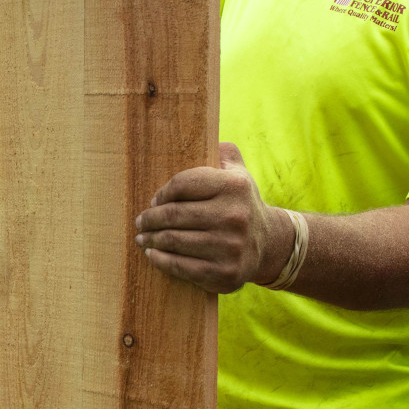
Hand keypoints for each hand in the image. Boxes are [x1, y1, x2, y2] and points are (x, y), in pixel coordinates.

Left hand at [133, 142, 290, 293]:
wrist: (269, 244)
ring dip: (151, 239)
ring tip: (142, 237)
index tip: (153, 200)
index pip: (182, 184)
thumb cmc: (241, 203)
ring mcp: (230, 247)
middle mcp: (234, 216)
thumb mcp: (239, 173)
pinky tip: (153, 254)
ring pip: (174, 240)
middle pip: (174, 214)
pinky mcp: (225, 273)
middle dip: (150, 218)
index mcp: (234, 186)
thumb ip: (222, 152)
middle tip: (140, 221)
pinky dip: (161, 260)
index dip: (162, 192)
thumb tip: (204, 135)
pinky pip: (182, 266)